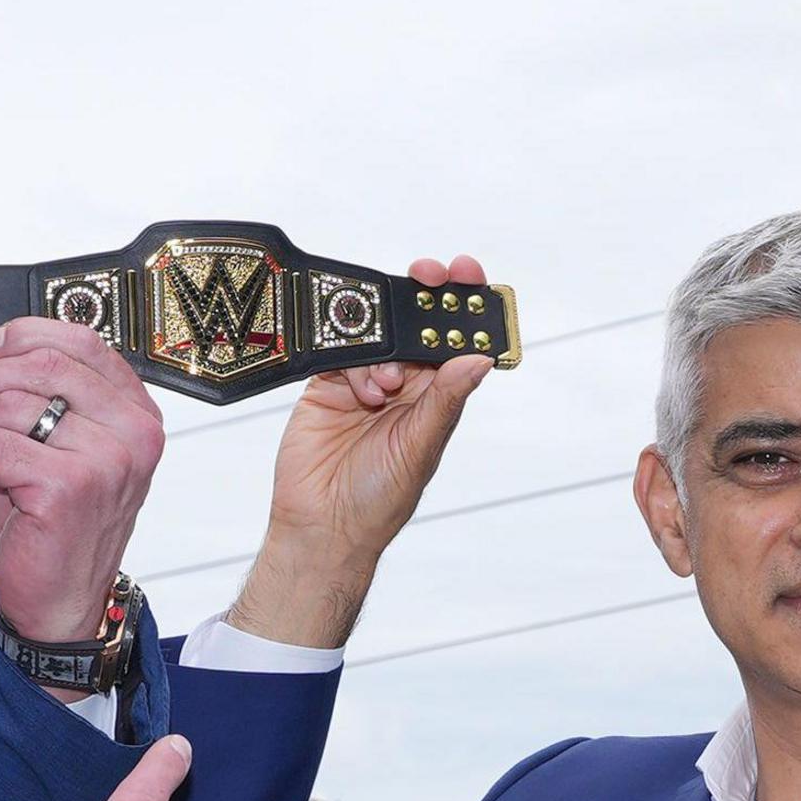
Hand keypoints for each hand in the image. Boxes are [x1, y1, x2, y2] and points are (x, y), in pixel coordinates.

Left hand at [0, 317, 164, 645]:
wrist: (61, 604)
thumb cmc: (57, 527)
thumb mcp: (63, 451)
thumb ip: (52, 399)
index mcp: (137, 415)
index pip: (82, 341)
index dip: (24, 335)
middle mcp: (132, 433)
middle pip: (40, 363)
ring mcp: (105, 460)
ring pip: (7, 405)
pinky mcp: (66, 487)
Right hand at [223, 255, 493, 648]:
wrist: (321, 526)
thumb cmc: (379, 500)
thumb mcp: (421, 448)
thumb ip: (446, 401)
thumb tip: (479, 360)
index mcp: (435, 397)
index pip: (453, 340)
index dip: (463, 304)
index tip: (470, 274)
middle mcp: (403, 384)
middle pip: (415, 323)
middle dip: (423, 297)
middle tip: (429, 275)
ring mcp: (363, 381)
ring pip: (376, 333)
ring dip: (384, 346)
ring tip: (385, 386)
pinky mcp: (325, 384)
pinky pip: (339, 350)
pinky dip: (353, 361)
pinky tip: (362, 393)